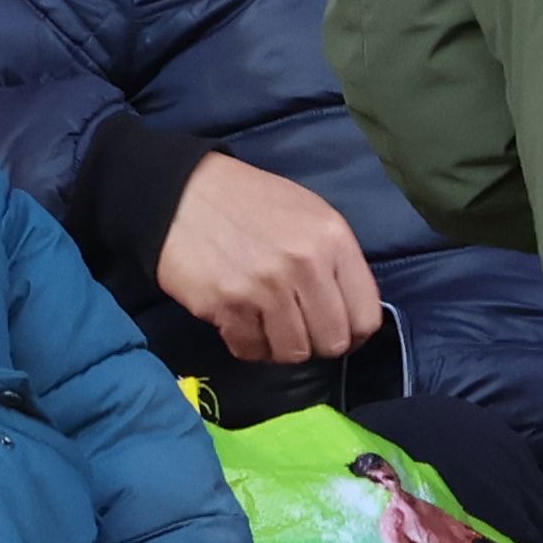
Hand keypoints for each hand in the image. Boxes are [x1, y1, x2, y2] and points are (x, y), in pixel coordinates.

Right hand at [155, 153, 386, 369]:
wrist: (176, 190)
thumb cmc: (247, 200)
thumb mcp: (307, 213)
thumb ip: (334, 260)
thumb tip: (347, 312)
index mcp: (331, 240)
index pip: (366, 317)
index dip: (353, 333)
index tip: (333, 330)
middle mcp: (303, 266)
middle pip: (331, 342)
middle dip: (315, 342)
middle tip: (295, 328)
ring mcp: (264, 288)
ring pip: (292, 352)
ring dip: (279, 346)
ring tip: (264, 324)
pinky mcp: (225, 305)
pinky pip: (250, 349)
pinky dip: (246, 344)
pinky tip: (238, 322)